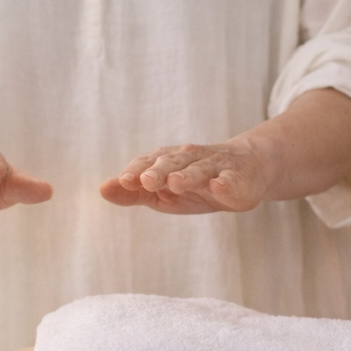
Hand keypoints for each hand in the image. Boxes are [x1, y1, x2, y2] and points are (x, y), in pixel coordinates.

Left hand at [99, 142, 276, 213]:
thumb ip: (134, 192)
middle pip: (173, 162)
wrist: (248, 170)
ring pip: (200, 169)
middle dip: (159, 170)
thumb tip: (102, 190)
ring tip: (175, 183)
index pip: (149, 162)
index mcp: (170, 160)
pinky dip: (226, 182)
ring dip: (188, 175)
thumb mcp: (164, 191)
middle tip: (146, 180)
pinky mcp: (239, 178)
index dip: (137, 171)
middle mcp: (191, 158)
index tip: (124, 180)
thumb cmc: (198, 183)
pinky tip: (219, 187)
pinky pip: (232, 179)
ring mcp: (217, 166)